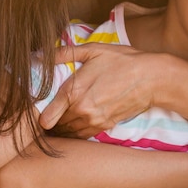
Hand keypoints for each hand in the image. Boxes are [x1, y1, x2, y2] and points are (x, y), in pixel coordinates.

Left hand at [39, 43, 159, 136]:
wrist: (151, 78)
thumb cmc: (122, 61)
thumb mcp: (93, 50)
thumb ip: (64, 54)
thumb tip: (38, 56)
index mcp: (74, 91)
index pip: (46, 116)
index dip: (38, 116)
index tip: (36, 112)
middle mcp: (81, 110)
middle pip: (55, 126)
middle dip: (49, 123)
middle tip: (43, 118)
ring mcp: (94, 121)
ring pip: (68, 133)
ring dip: (61, 129)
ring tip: (56, 123)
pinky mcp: (105, 126)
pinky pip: (82, 136)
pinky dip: (75, 133)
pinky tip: (73, 125)